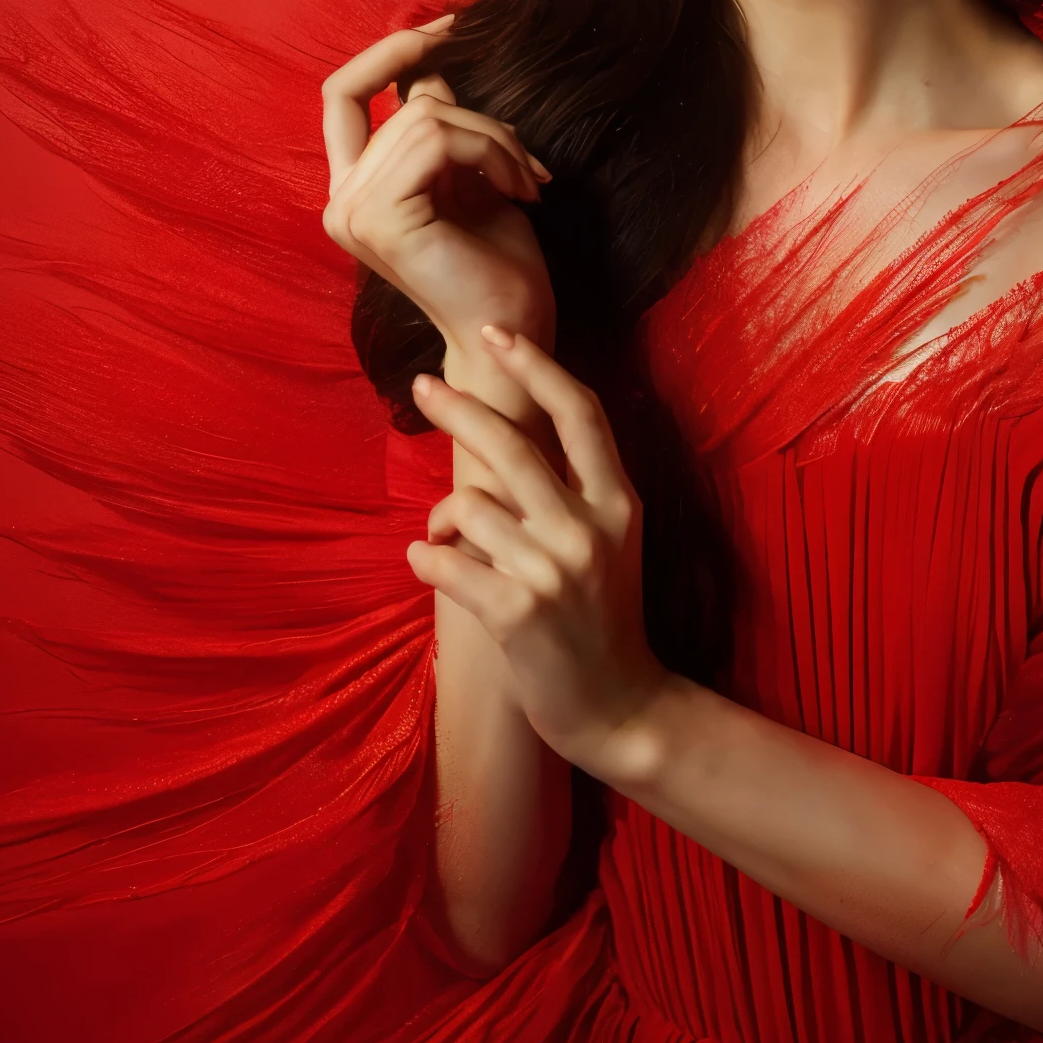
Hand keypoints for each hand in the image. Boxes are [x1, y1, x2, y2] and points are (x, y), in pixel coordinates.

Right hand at [321, 17, 556, 365]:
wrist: (513, 333)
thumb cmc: (498, 267)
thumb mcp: (469, 179)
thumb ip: (440, 130)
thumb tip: (432, 69)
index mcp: (354, 191)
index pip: (343, 94)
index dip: (391, 51)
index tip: (450, 28)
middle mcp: (340, 201)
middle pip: (403, 102)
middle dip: (480, 118)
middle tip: (528, 163)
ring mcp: (353, 210)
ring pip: (427, 116)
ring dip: (496, 139)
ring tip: (529, 181)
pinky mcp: (380, 216)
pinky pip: (438, 140)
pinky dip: (492, 152)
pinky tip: (521, 190)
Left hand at [406, 328, 668, 773]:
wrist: (621, 708)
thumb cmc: (602, 618)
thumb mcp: (609, 542)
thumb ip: (570, 490)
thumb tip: (498, 436)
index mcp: (620, 501)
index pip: (579, 412)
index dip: (537, 366)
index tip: (495, 334)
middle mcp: (591, 526)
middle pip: (512, 443)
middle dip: (459, 408)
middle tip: (421, 387)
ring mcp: (555, 569)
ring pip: (468, 506)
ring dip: (439, 520)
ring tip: (441, 541)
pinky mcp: (518, 612)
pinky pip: (445, 563)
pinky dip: (424, 559)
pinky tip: (428, 564)